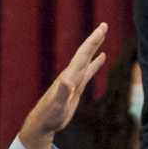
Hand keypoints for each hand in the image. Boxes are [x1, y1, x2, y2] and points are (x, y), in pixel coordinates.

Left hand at [18, 23, 107, 148]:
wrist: (43, 123)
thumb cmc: (49, 116)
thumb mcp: (57, 106)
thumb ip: (62, 93)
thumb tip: (67, 81)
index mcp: (69, 76)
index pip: (83, 54)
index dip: (93, 40)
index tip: (102, 27)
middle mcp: (71, 74)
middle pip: (85, 53)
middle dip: (95, 39)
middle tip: (104, 25)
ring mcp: (74, 80)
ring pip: (87, 59)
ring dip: (95, 47)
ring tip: (102, 35)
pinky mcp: (76, 87)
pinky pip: (88, 71)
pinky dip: (96, 63)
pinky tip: (102, 57)